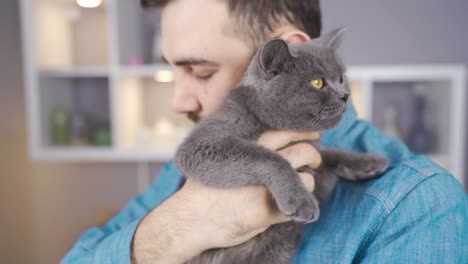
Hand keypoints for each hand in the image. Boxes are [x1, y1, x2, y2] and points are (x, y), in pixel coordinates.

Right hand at [132, 130, 320, 263]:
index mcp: (249, 146)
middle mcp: (260, 163)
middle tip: (313, 160)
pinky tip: (286, 206)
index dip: (303, 131)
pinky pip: (297, 206)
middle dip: (314, 155)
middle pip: (305, 151)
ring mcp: (266, 187)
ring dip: (306, 182)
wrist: (191, 218)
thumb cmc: (205, 189)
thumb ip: (248, 150)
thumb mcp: (224, 158)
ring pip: (307, 179)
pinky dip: (297, 206)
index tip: (312, 134)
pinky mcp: (268, 211)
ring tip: (299, 186)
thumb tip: (272, 144)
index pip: (287, 130)